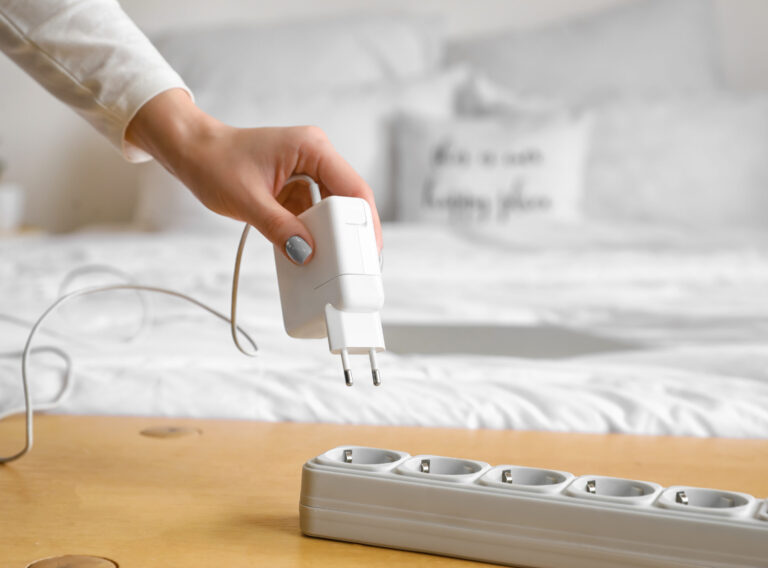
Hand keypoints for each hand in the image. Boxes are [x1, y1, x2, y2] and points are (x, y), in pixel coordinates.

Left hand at [126, 88, 382, 263]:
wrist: (190, 150)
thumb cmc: (213, 162)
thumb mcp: (247, 200)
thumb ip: (279, 228)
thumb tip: (306, 254)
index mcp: (312, 148)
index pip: (353, 188)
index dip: (365, 222)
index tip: (369, 253)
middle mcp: (316, 156)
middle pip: (349, 200)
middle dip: (351, 232)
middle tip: (356, 265)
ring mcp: (307, 171)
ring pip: (334, 208)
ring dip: (332, 235)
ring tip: (334, 262)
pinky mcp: (297, 185)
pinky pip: (315, 212)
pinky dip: (314, 233)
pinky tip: (311, 251)